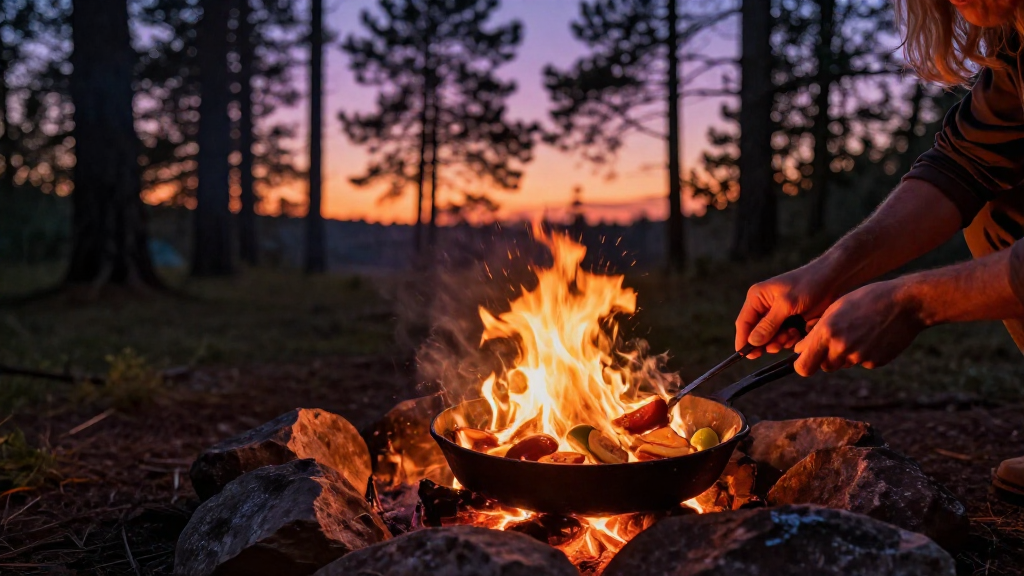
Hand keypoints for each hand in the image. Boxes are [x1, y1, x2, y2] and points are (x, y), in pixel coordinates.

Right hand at [735, 264, 838, 358]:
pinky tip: (798, 334)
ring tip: (792, 335)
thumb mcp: (787, 304)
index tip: (749, 356)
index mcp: (757, 297)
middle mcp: (764, 306)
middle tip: (779, 345)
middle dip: (767, 342)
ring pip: (771, 337)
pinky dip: (790, 339)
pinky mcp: (790, 321)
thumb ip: (769, 324)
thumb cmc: (809, 284)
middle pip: (756, 333)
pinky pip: (783, 337)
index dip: (743, 340)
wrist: (834, 279)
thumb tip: (752, 342)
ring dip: (780, 341)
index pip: (744, 323)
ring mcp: (777, 315)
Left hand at [793, 279, 924, 375]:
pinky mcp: (875, 362)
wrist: (905, 303)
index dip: (801, 363)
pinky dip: (863, 354)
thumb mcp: (835, 308)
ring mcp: (859, 357)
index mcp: (827, 332)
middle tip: (833, 342)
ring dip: (844, 355)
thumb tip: (800, 350)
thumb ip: (816, 331)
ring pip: (842, 364)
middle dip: (823, 358)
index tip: (804, 357)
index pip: (803, 366)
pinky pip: (861, 363)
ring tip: (857, 332)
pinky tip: (873, 336)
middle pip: (823, 367)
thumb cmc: (866, 300)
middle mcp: (841, 348)